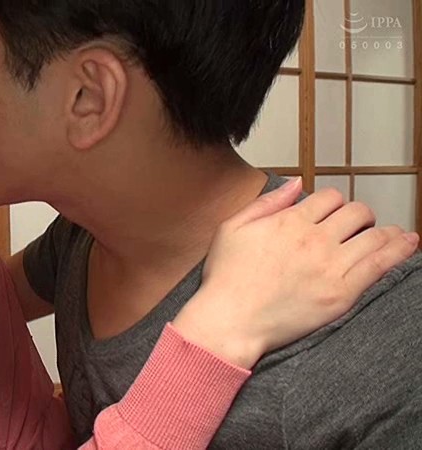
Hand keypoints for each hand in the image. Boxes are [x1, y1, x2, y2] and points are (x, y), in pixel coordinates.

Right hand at [173, 178, 418, 368]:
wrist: (229, 320)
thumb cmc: (225, 278)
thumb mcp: (231, 228)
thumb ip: (266, 203)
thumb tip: (296, 183)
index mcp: (289, 222)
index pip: (329, 198)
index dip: (333, 202)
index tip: (332, 213)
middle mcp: (313, 239)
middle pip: (355, 213)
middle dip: (358, 215)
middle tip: (356, 226)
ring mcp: (330, 266)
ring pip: (373, 235)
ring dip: (383, 231)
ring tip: (388, 234)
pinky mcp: (341, 293)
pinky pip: (380, 265)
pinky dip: (398, 250)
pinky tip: (408, 242)